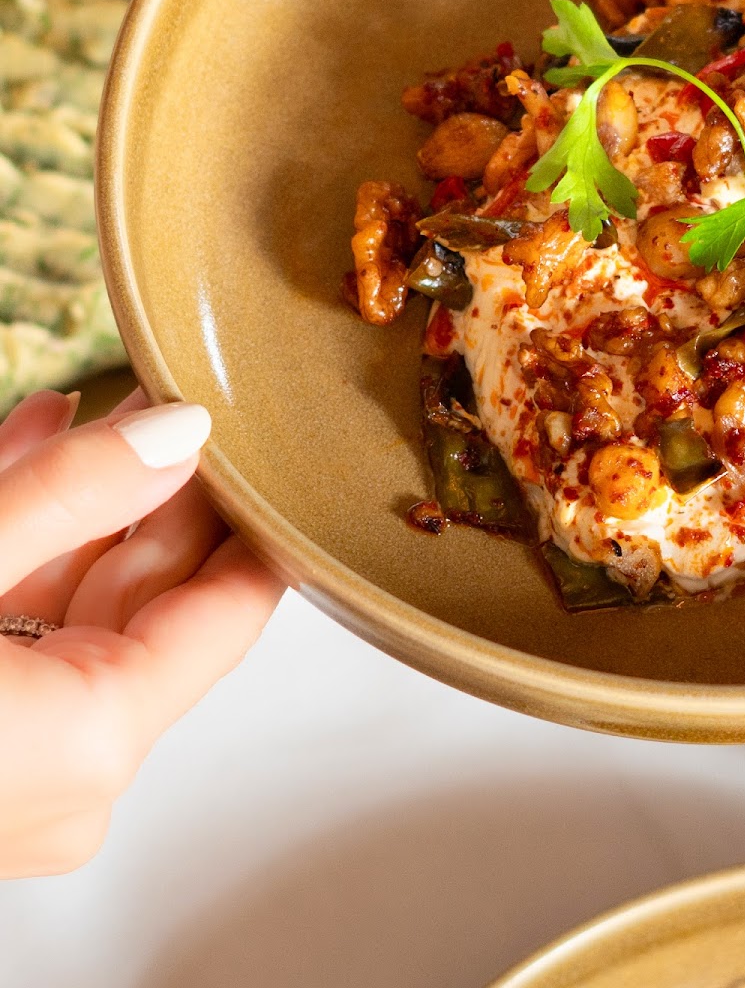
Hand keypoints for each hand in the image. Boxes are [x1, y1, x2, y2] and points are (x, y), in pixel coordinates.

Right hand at [0, 389, 283, 877]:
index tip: (277, 456)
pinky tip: (33, 463)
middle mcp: (72, 779)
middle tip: (171, 409)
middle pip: (152, 604)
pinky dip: (27, 560)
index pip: (228, 610)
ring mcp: (23, 775)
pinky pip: (28, 645)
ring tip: (96, 418)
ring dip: (83, 514)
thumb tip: (177, 432)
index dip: (254, 520)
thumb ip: (70, 495)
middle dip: (157, 496)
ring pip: (79, 617)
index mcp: (93, 742)